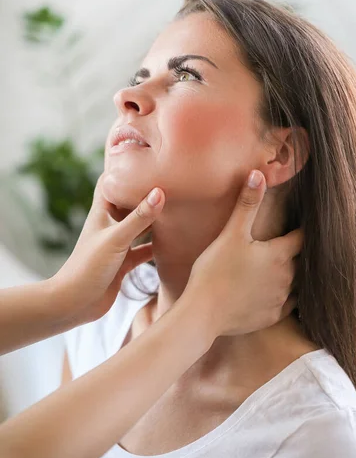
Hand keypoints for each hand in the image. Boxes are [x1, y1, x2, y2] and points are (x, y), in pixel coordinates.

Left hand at [51, 173, 164, 325]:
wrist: (75, 304)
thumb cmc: (88, 267)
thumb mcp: (116, 239)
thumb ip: (140, 217)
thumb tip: (161, 192)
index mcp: (103, 212)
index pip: (112, 181)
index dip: (124, 166)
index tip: (145, 154)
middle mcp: (110, 224)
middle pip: (130, 201)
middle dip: (147, 192)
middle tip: (171, 179)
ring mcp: (118, 243)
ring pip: (140, 226)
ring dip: (155, 219)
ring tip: (178, 207)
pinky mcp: (124, 262)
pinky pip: (144, 249)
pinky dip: (157, 246)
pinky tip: (174, 243)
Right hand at [184, 170, 302, 336]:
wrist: (203, 313)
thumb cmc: (215, 270)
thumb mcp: (231, 233)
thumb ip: (247, 204)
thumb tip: (258, 174)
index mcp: (280, 255)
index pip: (302, 237)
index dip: (303, 229)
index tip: (306, 222)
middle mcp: (287, 277)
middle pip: (302, 260)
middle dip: (298, 252)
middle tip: (295, 243)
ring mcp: (281, 299)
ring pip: (297, 283)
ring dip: (294, 274)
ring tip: (287, 266)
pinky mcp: (273, 317)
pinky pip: (288, 304)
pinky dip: (285, 296)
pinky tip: (278, 292)